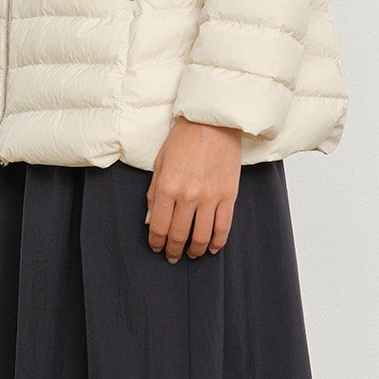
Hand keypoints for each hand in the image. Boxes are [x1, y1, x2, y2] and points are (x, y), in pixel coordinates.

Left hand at [145, 118, 240, 261]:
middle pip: (179, 235)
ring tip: (191, 253)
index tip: (157, 247)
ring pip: (202, 236)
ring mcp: (210, 197)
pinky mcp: (228, 196)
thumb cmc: (184, 138)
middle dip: (173, 250)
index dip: (156, 242)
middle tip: (172, 256)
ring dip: (195, 250)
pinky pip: (223, 228)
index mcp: (167, 187)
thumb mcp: (160, 163)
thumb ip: (154, 194)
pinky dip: (217, 243)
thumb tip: (150, 221)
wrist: (213, 121)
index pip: (159, 227)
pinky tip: (211, 248)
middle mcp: (188, 196)